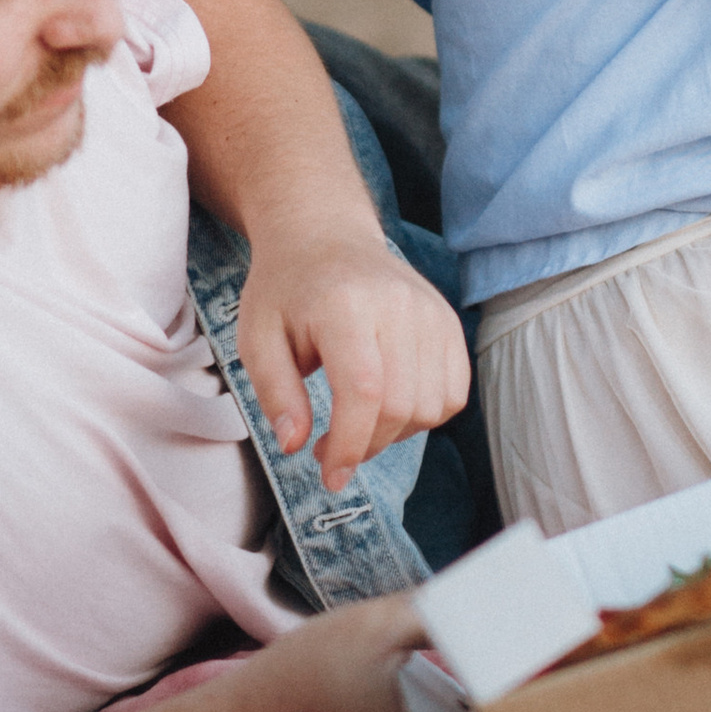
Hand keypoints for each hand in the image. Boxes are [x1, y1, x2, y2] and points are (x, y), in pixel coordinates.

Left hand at [236, 222, 471, 491]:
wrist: (325, 235)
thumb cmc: (286, 290)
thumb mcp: (256, 339)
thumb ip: (275, 394)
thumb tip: (295, 444)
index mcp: (345, 304)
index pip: (364, 390)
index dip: (350, 445)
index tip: (329, 476)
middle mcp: (399, 304)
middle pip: (401, 405)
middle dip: (365, 446)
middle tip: (328, 449)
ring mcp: (431, 310)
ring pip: (432, 406)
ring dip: (395, 433)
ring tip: (357, 421)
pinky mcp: (448, 321)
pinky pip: (454, 393)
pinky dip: (425, 414)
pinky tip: (388, 405)